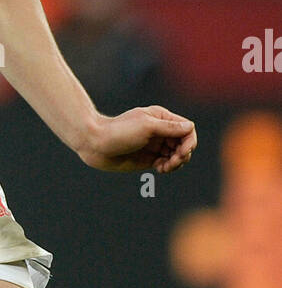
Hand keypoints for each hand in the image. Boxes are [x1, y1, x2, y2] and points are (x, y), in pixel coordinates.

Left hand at [77, 106, 196, 173]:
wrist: (95, 144)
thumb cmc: (119, 132)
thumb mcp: (146, 127)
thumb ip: (169, 127)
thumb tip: (190, 127)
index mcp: (161, 118)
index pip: (187, 129)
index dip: (189, 142)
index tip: (182, 153)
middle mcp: (160, 131)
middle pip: (184, 144)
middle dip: (182, 154)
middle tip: (172, 162)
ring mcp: (154, 145)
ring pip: (177, 155)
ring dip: (176, 163)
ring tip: (164, 167)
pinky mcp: (148, 158)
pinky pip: (166, 163)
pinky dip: (167, 167)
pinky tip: (159, 169)